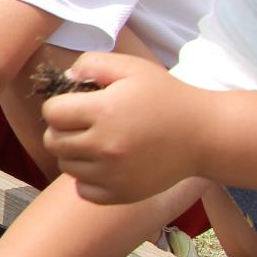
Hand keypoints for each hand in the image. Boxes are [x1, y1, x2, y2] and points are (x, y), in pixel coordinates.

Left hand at [42, 53, 206, 203]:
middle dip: (61, 129)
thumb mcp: (133, 68)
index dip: (59, 105)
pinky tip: (104, 164)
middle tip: (82, 123)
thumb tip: (67, 77)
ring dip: (74, 153)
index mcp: (104, 112)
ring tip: (97, 141)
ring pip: (66, 165)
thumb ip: (93, 63)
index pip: (51, 113)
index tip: (76, 104)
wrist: (205, 135)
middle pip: (53, 141)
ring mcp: (112, 174)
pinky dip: (87, 178)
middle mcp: (104, 146)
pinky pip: (83, 189)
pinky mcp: (121, 193)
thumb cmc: (167, 97)